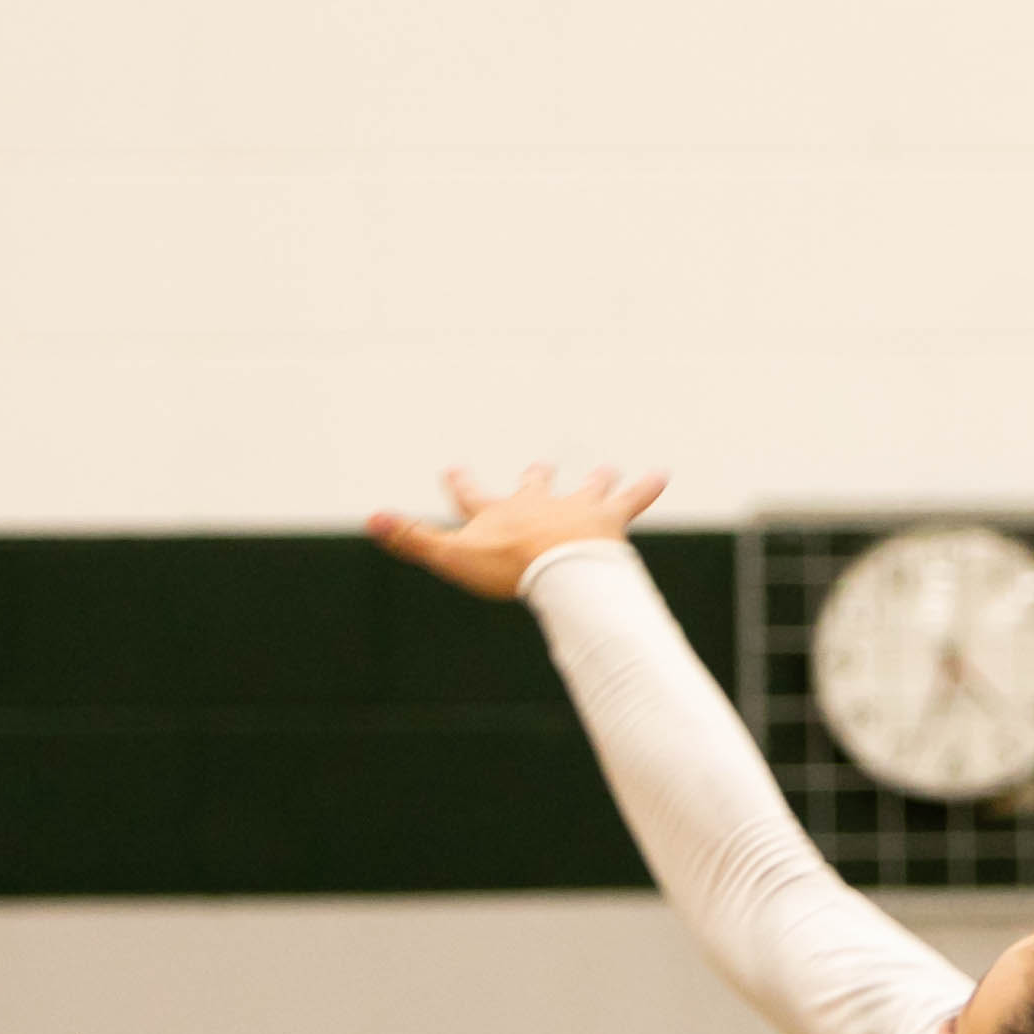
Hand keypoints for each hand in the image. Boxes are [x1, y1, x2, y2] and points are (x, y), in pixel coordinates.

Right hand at [368, 462, 664, 601]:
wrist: (562, 568)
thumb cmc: (508, 567)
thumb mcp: (452, 556)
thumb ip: (413, 540)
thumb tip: (371, 518)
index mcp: (499, 513)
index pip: (472, 495)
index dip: (462, 483)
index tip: (453, 467)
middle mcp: (538, 503)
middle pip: (535, 486)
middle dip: (535, 478)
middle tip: (538, 466)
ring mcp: (574, 508)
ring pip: (585, 489)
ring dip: (594, 482)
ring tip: (606, 471)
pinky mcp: (608, 517)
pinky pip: (632, 498)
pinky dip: (646, 486)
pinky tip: (663, 473)